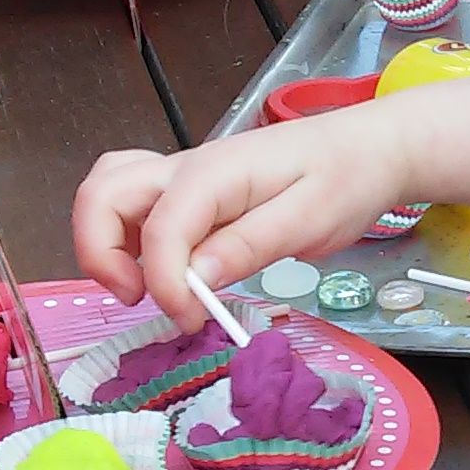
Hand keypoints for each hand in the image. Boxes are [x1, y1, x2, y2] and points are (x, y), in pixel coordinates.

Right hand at [72, 106, 416, 324]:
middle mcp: (186, 169)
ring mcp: (183, 177)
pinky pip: (134, 202)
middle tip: (141, 299)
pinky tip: (163, 265)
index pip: (161, 229)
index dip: (165, 284)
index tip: (192, 321)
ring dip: (105, 242)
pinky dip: (127, 234)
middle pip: (102, 195)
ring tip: (143, 286)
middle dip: (101, 254)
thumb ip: (252, 244)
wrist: (368, 148)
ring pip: (107, 194)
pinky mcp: (191, 192)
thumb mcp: (312, 218)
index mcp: (215, 174)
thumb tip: (196, 277)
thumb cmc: (346, 179)